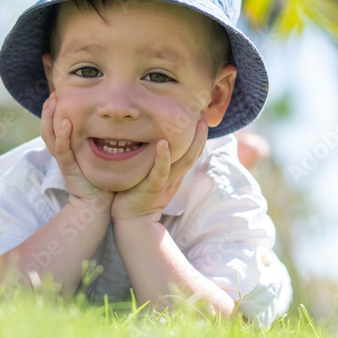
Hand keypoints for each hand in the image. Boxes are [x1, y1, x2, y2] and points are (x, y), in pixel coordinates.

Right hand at [41, 92, 113, 214]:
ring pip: (49, 136)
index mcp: (65, 148)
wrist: (97, 203)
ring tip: (53, 101)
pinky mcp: (68, 169)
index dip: (51, 109)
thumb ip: (95, 137)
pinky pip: (62, 151)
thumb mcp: (95, 152)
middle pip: (46, 127)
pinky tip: (65, 122)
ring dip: (50, 117)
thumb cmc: (98, 177)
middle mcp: (61, 152)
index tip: (57, 93)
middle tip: (54, 93)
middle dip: (48, 109)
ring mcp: (63, 160)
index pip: (52, 125)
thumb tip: (106, 116)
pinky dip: (62, 136)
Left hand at [111, 112, 208, 227]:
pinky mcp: (153, 187)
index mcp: (175, 175)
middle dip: (201, 134)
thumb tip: (154, 143)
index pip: (191, 153)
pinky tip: (164, 142)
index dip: (198, 137)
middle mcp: (175, 177)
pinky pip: (161, 170)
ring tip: (197, 123)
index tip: (201, 118)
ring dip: (192, 142)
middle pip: (193, 154)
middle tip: (204, 114)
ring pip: (184, 160)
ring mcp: (166, 182)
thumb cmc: (137, 196)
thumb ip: (156, 163)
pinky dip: (163, 156)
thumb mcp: (152, 177)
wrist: (132, 222)